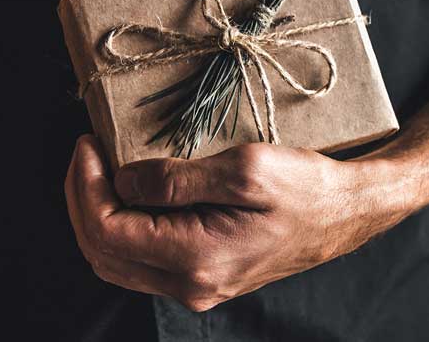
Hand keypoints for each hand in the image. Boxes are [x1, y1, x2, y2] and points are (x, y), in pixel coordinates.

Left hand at [64, 135, 410, 310]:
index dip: (85, 186)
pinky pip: (144, 263)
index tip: (88, 143)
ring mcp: (199, 287)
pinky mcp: (208, 278)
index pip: (108, 230)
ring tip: (100, 173)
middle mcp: (191, 284)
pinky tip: (133, 198)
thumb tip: (124, 181)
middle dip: (82, 200)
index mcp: (196, 257)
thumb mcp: (245, 168)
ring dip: (98, 217)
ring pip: (119, 263)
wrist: (346, 213)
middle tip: (86, 154)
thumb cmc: (307, 187)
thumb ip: (177, 180)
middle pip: (103, 253)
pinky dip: (125, 230)